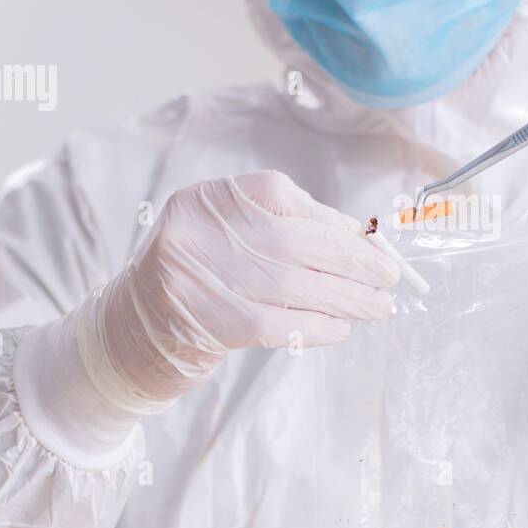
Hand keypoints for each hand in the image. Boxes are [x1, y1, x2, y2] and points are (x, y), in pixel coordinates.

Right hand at [77, 170, 398, 411]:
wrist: (137, 329)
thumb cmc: (202, 274)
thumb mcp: (230, 233)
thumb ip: (286, 225)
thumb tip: (361, 239)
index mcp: (207, 199)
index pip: (284, 198)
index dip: (334, 222)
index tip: (371, 242)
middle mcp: (201, 233)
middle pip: (297, 242)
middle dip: (354, 262)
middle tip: (391, 277)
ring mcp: (205, 279)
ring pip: (297, 286)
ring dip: (349, 298)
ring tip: (380, 306)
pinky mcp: (215, 324)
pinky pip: (283, 323)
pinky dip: (321, 324)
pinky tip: (344, 327)